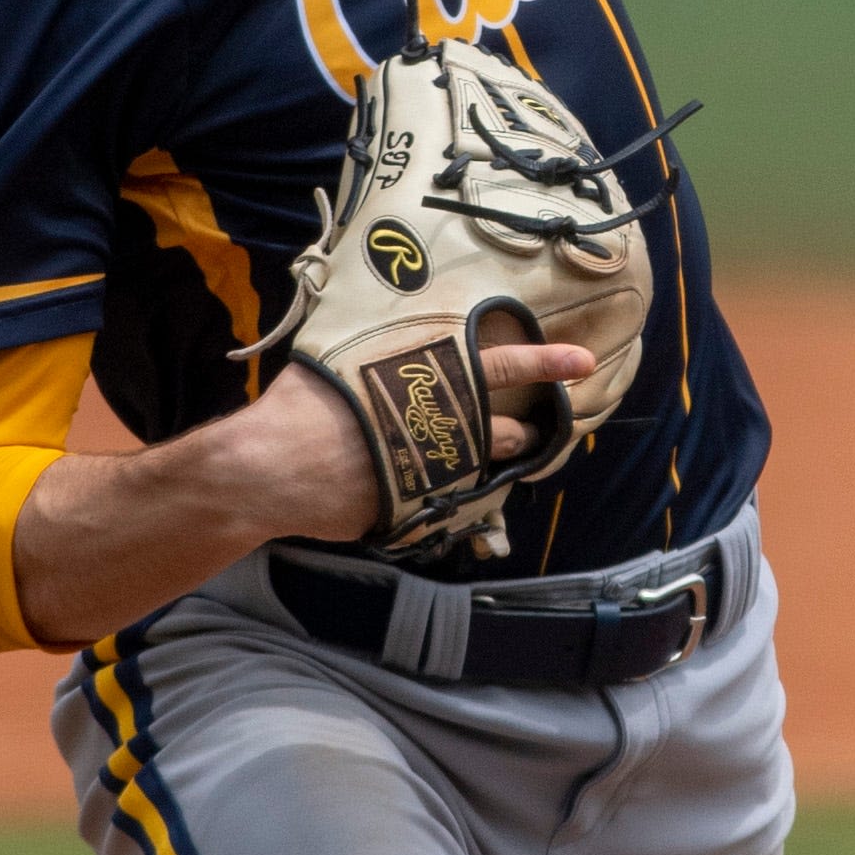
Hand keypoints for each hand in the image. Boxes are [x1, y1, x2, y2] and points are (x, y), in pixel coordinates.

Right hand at [239, 343, 596, 545]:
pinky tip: (430, 488)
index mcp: (423, 377)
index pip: (498, 364)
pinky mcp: (416, 505)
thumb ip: (372, 358)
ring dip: (492, 462)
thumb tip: (378, 349)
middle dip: (524, 433)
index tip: (583, 361)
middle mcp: (437, 423)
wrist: (271, 469)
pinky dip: (443, 492)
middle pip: (501, 428)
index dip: (543, 360)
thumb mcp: (337, 361)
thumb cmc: (296, 408)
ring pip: (482, 465)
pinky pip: (444, 498)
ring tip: (498, 459)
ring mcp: (430, 468)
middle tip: (533, 432)